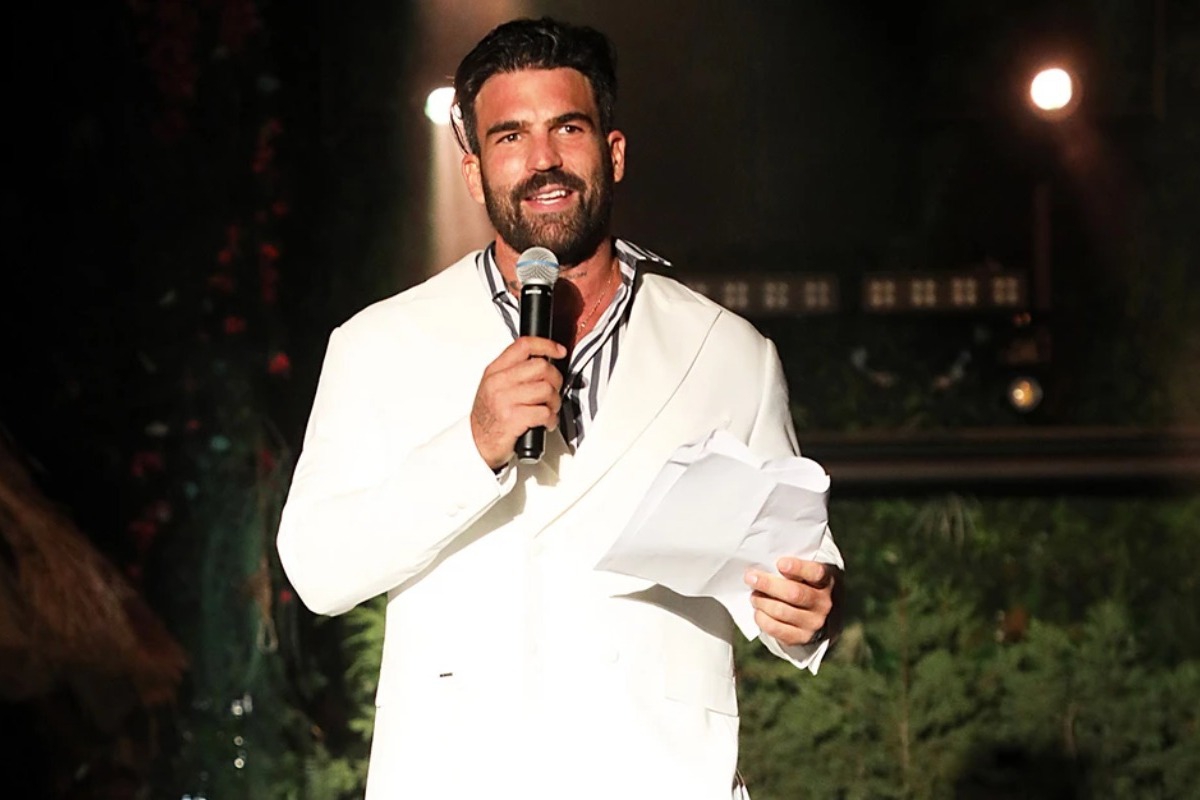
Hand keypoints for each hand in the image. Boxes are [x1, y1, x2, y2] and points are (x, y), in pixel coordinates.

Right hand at [470, 336, 565, 468]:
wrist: (476, 443)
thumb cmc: (488, 417)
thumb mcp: (493, 387)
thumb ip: (513, 372)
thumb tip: (543, 362)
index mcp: (495, 371)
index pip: (523, 346)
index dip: (546, 345)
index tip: (559, 351)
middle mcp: (499, 383)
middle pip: (541, 367)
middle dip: (555, 379)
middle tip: (554, 390)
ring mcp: (505, 400)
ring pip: (546, 389)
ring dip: (555, 402)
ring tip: (550, 409)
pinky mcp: (514, 419)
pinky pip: (544, 412)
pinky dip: (551, 419)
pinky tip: (546, 422)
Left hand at [745, 558, 836, 646]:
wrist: (828, 618)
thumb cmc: (810, 587)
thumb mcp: (811, 573)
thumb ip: (795, 568)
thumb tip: (763, 564)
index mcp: (827, 581)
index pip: (816, 573)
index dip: (798, 568)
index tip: (780, 564)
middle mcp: (824, 603)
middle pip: (793, 593)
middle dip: (768, 584)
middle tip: (750, 577)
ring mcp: (814, 623)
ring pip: (781, 611)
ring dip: (761, 601)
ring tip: (754, 595)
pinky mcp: (802, 638)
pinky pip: (776, 629)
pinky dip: (762, 619)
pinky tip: (758, 611)